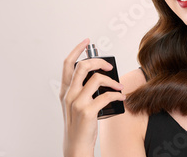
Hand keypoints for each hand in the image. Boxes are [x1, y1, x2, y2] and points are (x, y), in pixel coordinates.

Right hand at [60, 38, 125, 156]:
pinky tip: (121, 97)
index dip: (77, 50)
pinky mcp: (88, 112)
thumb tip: (100, 76)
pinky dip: (117, 94)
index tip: (87, 41)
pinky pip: (106, 96)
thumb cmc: (79, 125)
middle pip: (83, 67)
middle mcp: (69, 95)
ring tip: (118, 86)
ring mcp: (78, 103)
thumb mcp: (74, 105)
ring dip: (112, 80)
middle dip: (99, 61)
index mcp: (65, 91)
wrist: (76, 145)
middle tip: (109, 66)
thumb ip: (81, 90)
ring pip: (97, 79)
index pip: (67, 64)